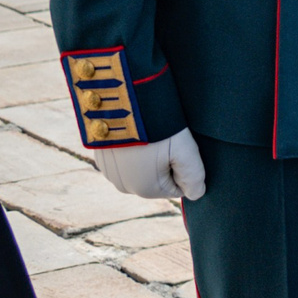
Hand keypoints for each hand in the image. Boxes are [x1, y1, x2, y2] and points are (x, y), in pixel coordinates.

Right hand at [88, 129, 206, 201]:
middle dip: (166, 164)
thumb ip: (194, 176)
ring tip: (150, 136)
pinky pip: (126, 161)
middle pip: (159, 180)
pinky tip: (135, 134)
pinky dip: (133, 151)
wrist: (122, 103)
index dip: (182, 168)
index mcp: (146, 190)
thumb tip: (196, 194)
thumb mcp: (185, 150)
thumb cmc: (157, 127)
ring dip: (149, 158)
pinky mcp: (101, 159)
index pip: (177, 188)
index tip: (176, 149)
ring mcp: (110, 174)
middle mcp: (125, 187)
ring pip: (142, 171)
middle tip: (164, 141)